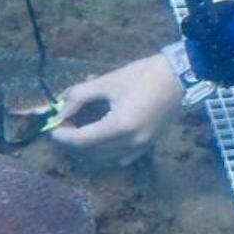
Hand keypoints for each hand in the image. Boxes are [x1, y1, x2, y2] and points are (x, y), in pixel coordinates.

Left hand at [50, 53, 183, 166]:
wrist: (181, 76)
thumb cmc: (145, 75)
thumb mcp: (108, 81)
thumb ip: (80, 96)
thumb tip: (60, 109)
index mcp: (120, 125)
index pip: (81, 140)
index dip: (62, 134)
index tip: (52, 125)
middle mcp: (131, 142)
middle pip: (89, 152)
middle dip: (72, 140)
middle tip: (64, 124)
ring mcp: (141, 146)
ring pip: (104, 158)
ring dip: (87, 148)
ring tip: (80, 129)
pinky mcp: (148, 145)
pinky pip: (120, 158)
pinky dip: (105, 152)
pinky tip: (101, 138)